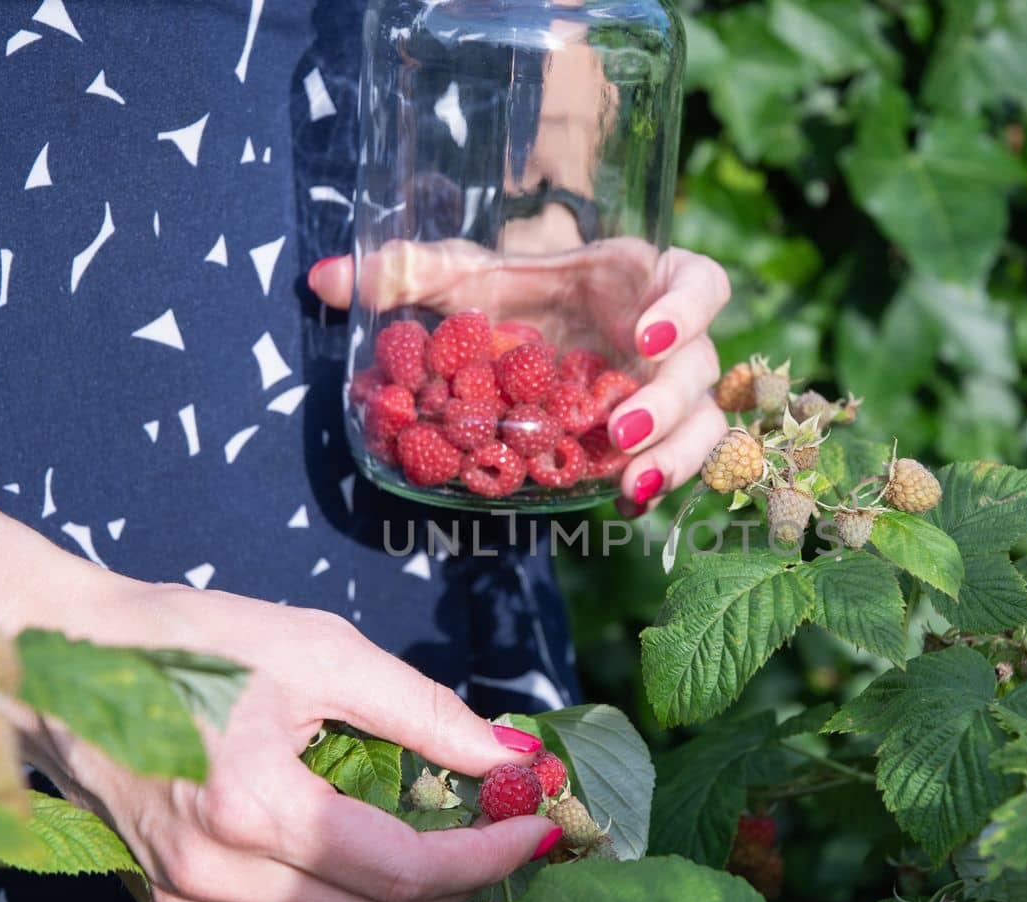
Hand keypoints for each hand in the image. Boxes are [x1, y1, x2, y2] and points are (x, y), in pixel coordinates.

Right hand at [17, 578, 558, 901]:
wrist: (65, 664)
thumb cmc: (195, 643)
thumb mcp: (319, 650)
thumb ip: (420, 709)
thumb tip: (508, 755)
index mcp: (253, 804)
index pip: (402, 868)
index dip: (484, 859)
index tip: (539, 833)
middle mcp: (213, 873)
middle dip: (454, 894)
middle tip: (495, 850)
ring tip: (445, 897)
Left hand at [310, 238, 731, 512]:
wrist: (534, 318)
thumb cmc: (513, 288)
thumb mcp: (468, 277)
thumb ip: (408, 272)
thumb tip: (322, 281)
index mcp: (642, 281)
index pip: (702, 283)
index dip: (688, 308)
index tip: (645, 334)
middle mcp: (669, 338)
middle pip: (701, 369)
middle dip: (667, 404)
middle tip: (617, 431)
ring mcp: (667, 389)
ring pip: (704, 425)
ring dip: (674, 455)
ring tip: (626, 483)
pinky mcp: (657, 433)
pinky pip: (679, 461)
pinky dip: (658, 482)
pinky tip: (624, 503)